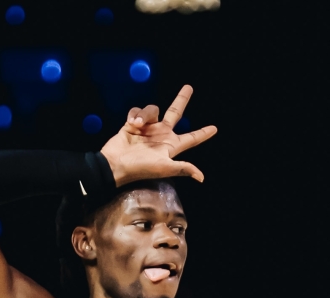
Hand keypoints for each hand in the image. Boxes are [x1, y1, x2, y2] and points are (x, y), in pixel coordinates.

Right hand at [100, 84, 217, 185]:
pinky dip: (134, 114)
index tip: (214, 128)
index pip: (191, 138)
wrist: (115, 163)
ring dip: (145, 114)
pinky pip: (137, 111)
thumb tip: (201, 178)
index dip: (203, 133)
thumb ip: (183, 168)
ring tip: (137, 124)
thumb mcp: (164, 167)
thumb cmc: (140, 167)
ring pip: (153, 109)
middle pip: (175, 112)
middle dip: (182, 99)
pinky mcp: (133, 124)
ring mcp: (147, 128)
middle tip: (189, 87)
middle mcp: (161, 134)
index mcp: (171, 145)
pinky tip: (131, 123)